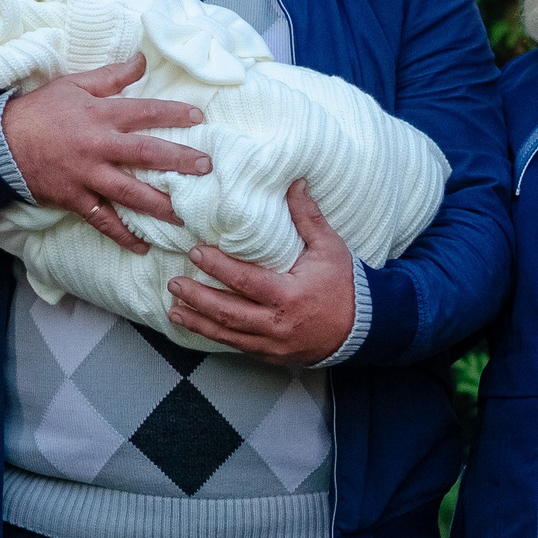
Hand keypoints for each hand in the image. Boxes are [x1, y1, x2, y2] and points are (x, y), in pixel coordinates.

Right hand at [0, 56, 210, 252]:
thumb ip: (110, 76)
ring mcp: (87, 176)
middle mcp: (98, 146)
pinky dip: (122, 235)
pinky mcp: (75, 198)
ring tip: (186, 214)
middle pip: (146, 154)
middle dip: (179, 160)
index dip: (174, 113)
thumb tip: (142, 61)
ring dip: (160, 205)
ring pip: (130, 193)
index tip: (200, 117)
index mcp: (100, 115)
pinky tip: (142, 247)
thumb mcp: (73, 84)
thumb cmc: (39, 111)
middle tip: (206, 168)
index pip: (145, 112)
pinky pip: (103, 220)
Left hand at [166, 181, 357, 366]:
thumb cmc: (346, 285)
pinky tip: (196, 328)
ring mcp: (273, 344)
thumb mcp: (330, 248)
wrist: (364, 328)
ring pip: (228, 334)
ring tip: (174, 309)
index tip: (196, 253)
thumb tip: (294, 182)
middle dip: (197, 297)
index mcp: (289, 295)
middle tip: (173, 283)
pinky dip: (214, 338)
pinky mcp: (272, 356)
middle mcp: (277, 323)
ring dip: (198, 322)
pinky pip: (237, 347)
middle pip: (228, 311)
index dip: (217, 267)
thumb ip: (307, 217)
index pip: (244, 281)